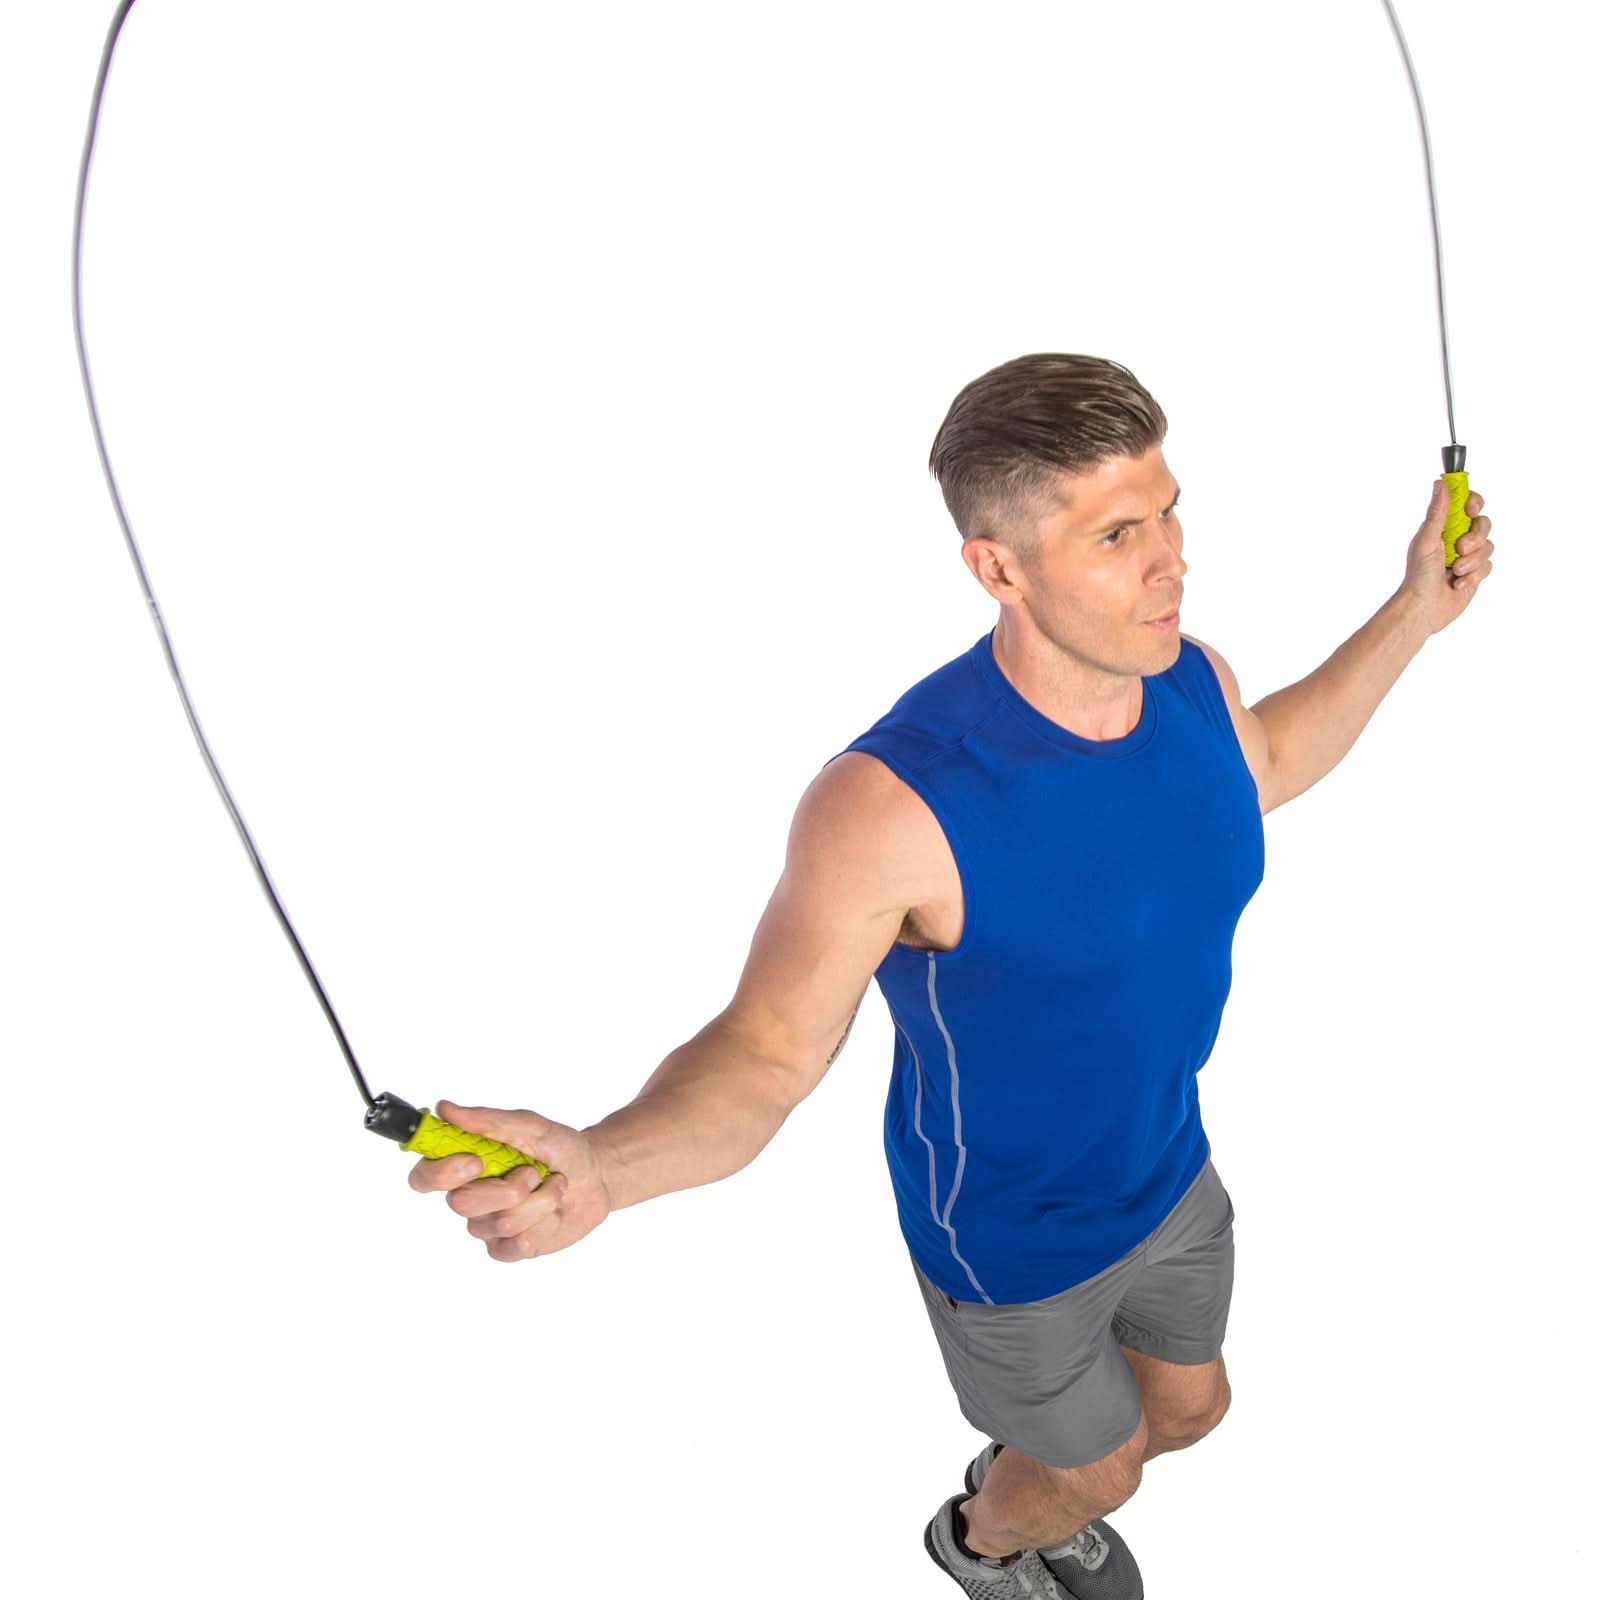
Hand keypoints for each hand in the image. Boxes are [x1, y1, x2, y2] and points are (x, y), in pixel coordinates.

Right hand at [407, 1098, 612, 1261]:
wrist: (597, 1177)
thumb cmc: (561, 1148)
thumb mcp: (533, 1127)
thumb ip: (490, 1121)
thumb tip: (445, 1109)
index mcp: (465, 1165)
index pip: (423, 1177)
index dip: (441, 1172)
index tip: (475, 1161)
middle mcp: (469, 1197)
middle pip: (462, 1204)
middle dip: (507, 1187)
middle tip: (533, 1172)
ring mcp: (487, 1226)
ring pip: (500, 1223)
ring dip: (539, 1200)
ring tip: (553, 1186)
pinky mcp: (508, 1249)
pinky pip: (517, 1245)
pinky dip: (544, 1223)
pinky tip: (552, 1212)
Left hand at [1397, 478, 1494, 636]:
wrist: (1424, 607)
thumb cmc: (1418, 575)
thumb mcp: (1426, 540)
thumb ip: (1437, 512)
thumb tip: (1440, 483)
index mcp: (1443, 526)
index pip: (1466, 503)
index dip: (1474, 503)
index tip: (1471, 510)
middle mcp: (1457, 538)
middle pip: (1483, 523)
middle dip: (1475, 537)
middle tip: (1460, 549)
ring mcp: (1468, 555)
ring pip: (1488, 546)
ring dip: (1471, 561)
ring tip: (1454, 571)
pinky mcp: (1475, 572)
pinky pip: (1488, 566)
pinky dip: (1473, 575)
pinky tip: (1457, 583)